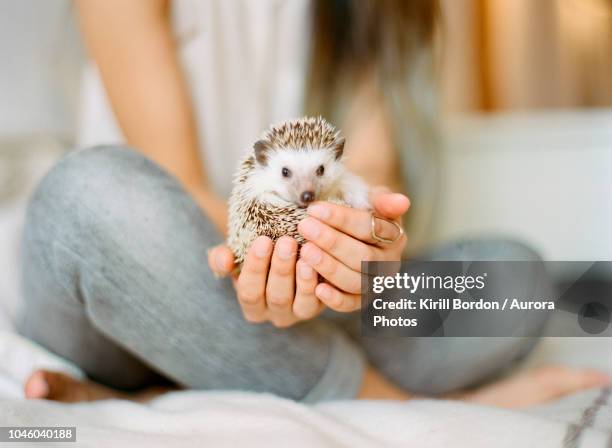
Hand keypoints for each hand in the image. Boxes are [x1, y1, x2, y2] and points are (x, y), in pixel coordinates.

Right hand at [208, 237, 324, 327]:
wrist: (286, 255)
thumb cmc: (257, 256)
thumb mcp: (235, 255)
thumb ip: (221, 258)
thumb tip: (224, 260)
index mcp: (252, 307)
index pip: (250, 292)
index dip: (255, 267)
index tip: (262, 240)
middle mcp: (275, 315)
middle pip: (277, 297)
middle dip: (281, 269)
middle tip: (286, 242)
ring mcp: (300, 313)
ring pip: (301, 302)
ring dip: (303, 279)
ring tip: (306, 254)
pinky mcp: (322, 307)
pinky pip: (323, 300)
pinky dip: (323, 283)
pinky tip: (322, 262)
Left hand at [296, 188, 408, 312]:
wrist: (347, 230)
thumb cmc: (357, 211)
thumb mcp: (368, 199)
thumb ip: (382, 199)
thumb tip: (402, 201)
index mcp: (394, 235)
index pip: (370, 228)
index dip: (342, 219)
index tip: (315, 209)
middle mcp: (389, 262)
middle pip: (363, 257)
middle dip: (332, 242)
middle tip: (305, 227)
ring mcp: (375, 283)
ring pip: (356, 281)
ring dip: (329, 267)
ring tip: (306, 251)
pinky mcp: (360, 300)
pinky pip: (350, 304)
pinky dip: (335, 299)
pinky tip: (318, 288)